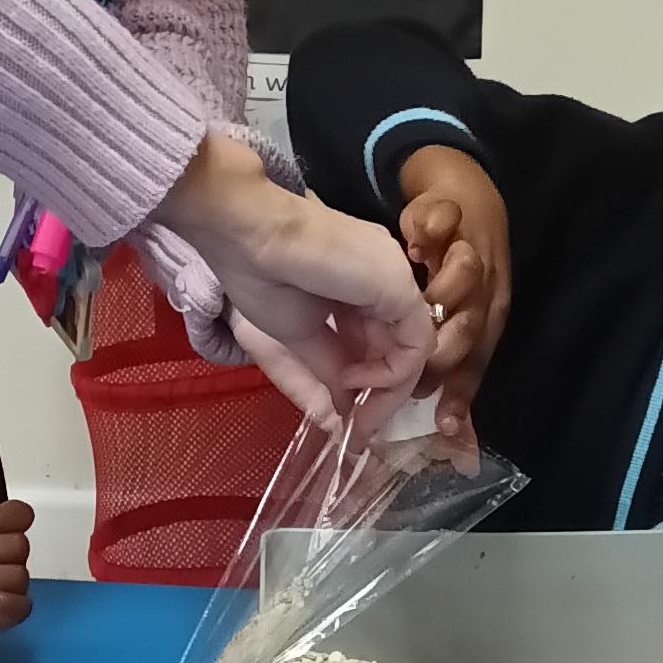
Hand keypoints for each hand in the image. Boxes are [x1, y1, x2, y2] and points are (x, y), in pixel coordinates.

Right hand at [163, 132, 432, 425]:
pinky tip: (355, 378)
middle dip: (382, 394)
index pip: (380, 341)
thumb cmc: (259, 275)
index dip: (370, 384)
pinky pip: (416, 342)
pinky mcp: (399, 286)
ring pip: (413, 348)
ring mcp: (396, 279)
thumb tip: (340, 417)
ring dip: (387, 389)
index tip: (352, 421)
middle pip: (399, 346)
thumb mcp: (296, 337)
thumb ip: (325, 372)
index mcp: (360, 284)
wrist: (247, 233)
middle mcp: (386, 279)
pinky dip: (392, 373)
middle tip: (360, 429)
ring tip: (357, 407)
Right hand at [395, 147, 510, 445]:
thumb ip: (438, 371)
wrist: (461, 193)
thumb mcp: (450, 320)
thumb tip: (444, 438)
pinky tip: (411, 245)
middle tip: (415, 357)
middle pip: (476, 322)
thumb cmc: (452, 268)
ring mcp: (467, 246)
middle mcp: (483, 287)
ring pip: (468, 271)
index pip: (476, 361)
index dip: (462, 392)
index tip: (445, 427)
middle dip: (447, 345)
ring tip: (418, 295)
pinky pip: (442, 219)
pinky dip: (428, 230)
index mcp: (483, 317)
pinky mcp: (448, 209)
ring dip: (446, 285)